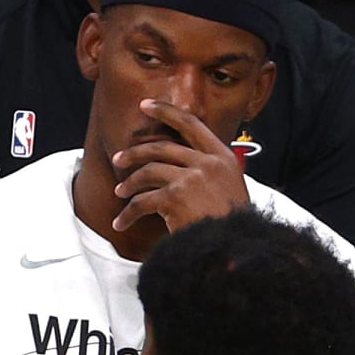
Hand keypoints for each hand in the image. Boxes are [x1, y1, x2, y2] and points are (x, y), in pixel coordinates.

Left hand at [110, 99, 251, 232]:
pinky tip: (122, 223)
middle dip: (136, 152)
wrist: (234, 249)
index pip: (191, 124)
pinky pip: (142, 202)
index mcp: (223, 158)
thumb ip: (211, 172)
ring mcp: (192, 178)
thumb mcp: (230, 190)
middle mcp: (208, 163)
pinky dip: (128, 213)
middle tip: (119, 158)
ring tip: (120, 192)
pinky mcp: (175, 197)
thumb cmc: (232, 226)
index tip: (146, 105)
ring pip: (148, 172)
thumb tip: (180, 165)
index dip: (166, 112)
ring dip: (129, 183)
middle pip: (162, 147)